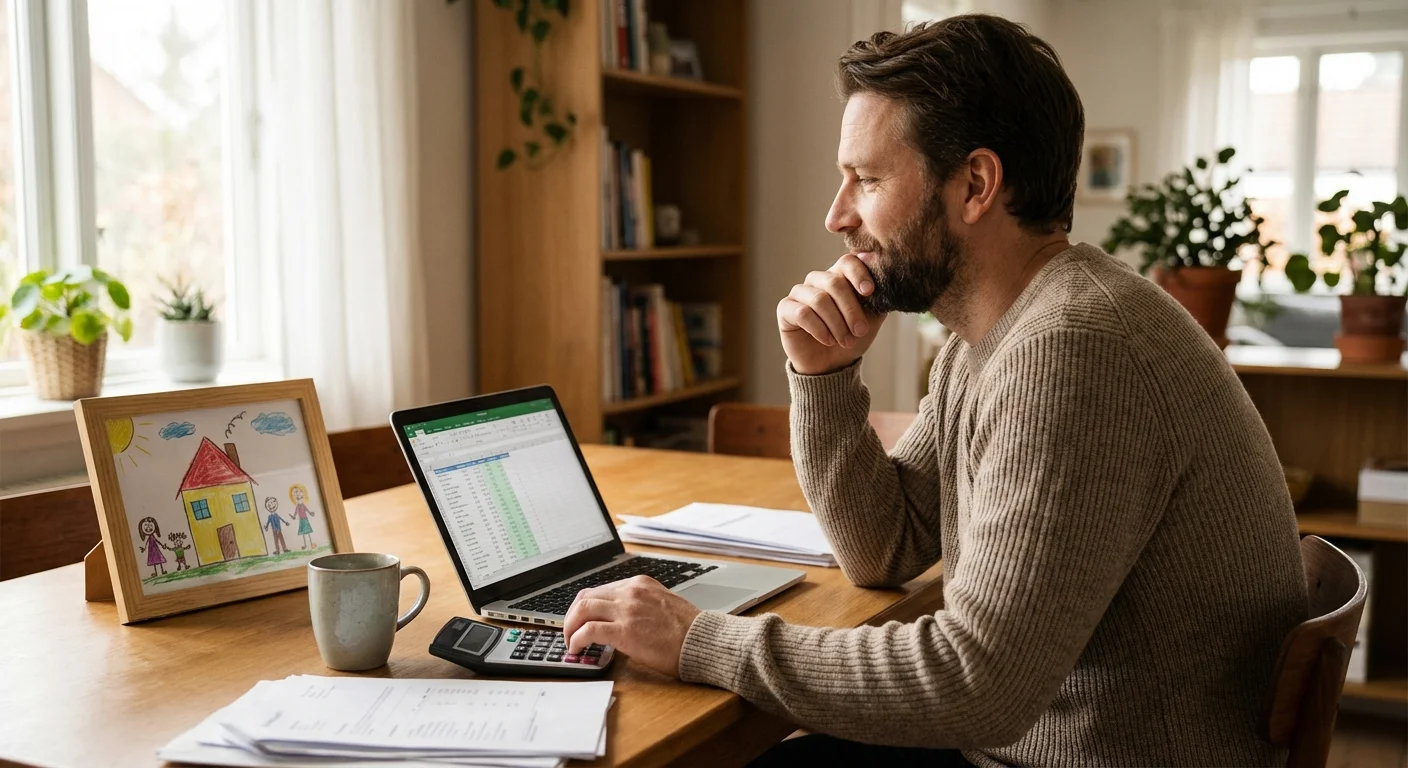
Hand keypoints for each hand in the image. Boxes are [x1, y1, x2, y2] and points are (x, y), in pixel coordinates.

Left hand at [563, 575, 700, 677]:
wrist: (703, 641)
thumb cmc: (688, 629)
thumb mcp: (661, 604)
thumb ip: (640, 605)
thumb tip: (620, 620)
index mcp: (639, 584)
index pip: (600, 590)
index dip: (585, 607)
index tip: (579, 620)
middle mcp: (631, 592)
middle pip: (585, 597)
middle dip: (571, 616)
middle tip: (570, 632)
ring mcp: (627, 610)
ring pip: (582, 609)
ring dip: (569, 627)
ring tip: (570, 642)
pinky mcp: (625, 631)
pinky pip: (588, 630)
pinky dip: (576, 639)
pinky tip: (577, 648)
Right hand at [777, 253, 886, 374]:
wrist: (831, 365)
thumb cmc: (851, 337)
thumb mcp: (872, 318)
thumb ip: (879, 296)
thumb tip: (884, 274)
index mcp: (839, 276)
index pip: (847, 262)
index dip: (859, 274)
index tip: (869, 292)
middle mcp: (818, 280)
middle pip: (834, 283)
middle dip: (851, 309)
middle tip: (860, 330)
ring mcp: (800, 293)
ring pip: (819, 299)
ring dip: (836, 324)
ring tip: (846, 341)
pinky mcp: (785, 309)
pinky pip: (802, 313)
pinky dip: (819, 329)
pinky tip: (828, 340)